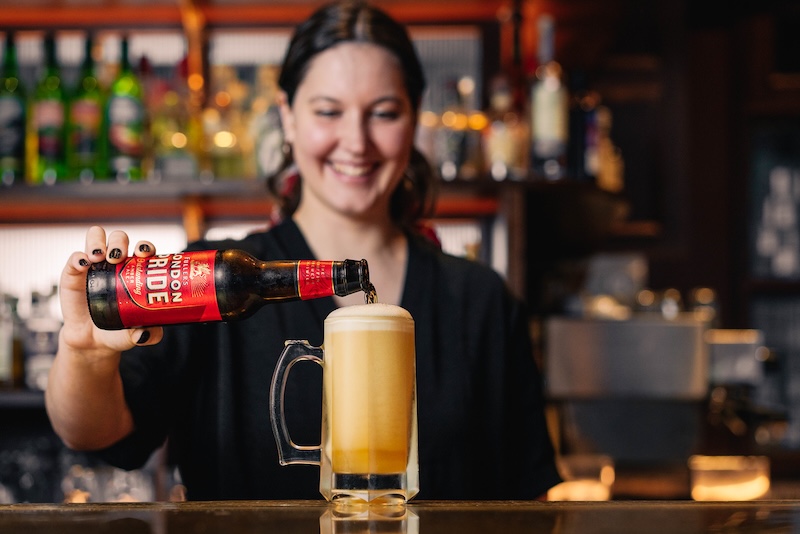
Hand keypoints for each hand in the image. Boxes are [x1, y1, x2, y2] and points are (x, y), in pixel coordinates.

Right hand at [58, 225, 163, 356]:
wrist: (93, 342)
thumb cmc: (120, 331)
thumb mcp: (138, 334)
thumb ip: (149, 335)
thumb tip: (146, 333)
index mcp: (136, 271)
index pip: (143, 249)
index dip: (145, 246)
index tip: (144, 254)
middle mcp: (115, 263)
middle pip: (119, 238)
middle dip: (119, 241)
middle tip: (118, 257)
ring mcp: (94, 265)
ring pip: (96, 237)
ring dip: (98, 241)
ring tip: (100, 256)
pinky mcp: (73, 273)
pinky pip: (75, 257)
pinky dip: (78, 256)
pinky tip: (84, 264)